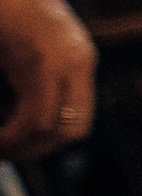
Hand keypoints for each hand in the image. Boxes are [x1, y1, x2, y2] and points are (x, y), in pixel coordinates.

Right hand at [0, 0, 94, 158]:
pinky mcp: (41, 56)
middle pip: (73, 130)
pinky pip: (35, 113)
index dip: (47, 141)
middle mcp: (79, 58)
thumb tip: (13, 105)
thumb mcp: (13, 41)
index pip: (77, 117)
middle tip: (4, 154)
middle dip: (37, 150)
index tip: (15, 146)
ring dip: (22, 146)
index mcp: (75, 55)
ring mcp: (65, 57)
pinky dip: (13, 133)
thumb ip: (20, 71)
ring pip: (55, 127)